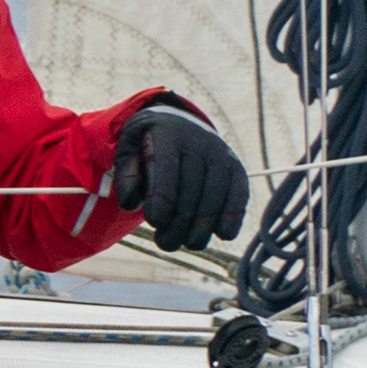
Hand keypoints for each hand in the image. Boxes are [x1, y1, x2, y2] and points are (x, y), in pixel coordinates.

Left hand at [110, 106, 247, 253]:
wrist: (178, 123)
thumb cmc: (148, 145)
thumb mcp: (129, 150)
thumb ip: (126, 175)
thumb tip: (132, 203)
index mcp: (167, 133)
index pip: (166, 167)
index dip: (162, 197)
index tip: (155, 222)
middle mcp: (198, 141)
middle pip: (192, 187)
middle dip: (179, 221)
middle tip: (166, 243)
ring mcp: (220, 153)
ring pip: (216, 193)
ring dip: (203, 225)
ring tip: (188, 243)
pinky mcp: (235, 167)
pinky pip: (239, 192)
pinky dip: (233, 215)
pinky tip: (223, 234)